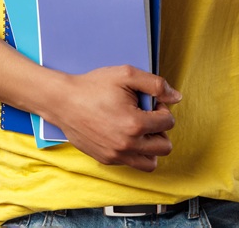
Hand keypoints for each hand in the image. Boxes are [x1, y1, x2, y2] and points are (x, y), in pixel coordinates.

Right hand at [42, 65, 180, 170]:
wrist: (62, 101)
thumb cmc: (92, 86)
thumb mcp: (126, 75)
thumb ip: (155, 84)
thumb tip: (176, 97)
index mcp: (135, 124)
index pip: (168, 122)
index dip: (163, 109)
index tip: (151, 103)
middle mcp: (127, 144)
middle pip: (165, 146)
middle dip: (160, 130)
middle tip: (147, 117)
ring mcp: (116, 155)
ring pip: (151, 162)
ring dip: (151, 146)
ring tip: (140, 130)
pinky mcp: (107, 160)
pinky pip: (132, 163)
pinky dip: (134, 152)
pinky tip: (125, 135)